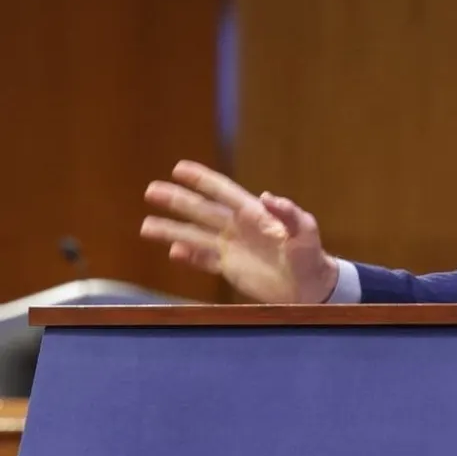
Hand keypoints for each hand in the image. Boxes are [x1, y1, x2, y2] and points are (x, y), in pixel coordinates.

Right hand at [139, 160, 338, 303]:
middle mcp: (239, 228)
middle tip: (151, 190)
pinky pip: (204, 260)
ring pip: (195, 236)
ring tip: (145, 226)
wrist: (310, 287)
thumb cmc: (311, 255)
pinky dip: (188, 257)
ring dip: (172, 230)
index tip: (179, 168)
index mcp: (255, 214)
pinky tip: (172, 252)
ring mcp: (233, 248)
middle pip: (202, 211)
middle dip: (177, 201)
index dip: (203, 180)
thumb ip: (288, 214)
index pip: (224, 192)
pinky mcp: (231, 269)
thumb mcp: (305, 231)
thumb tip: (267, 195)